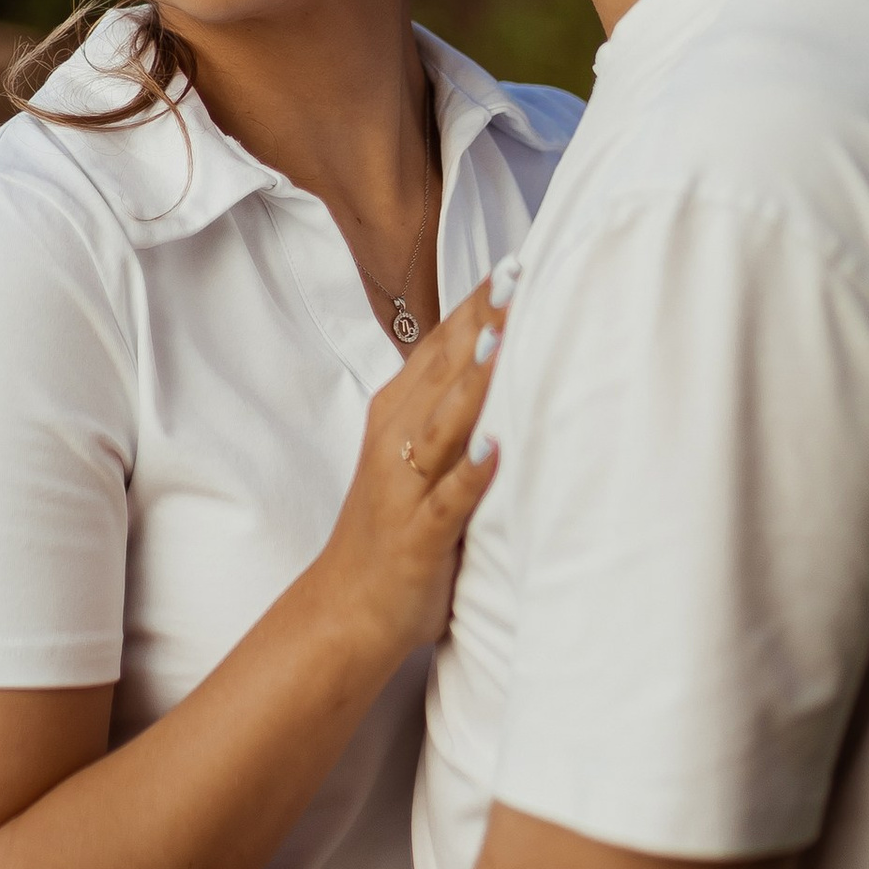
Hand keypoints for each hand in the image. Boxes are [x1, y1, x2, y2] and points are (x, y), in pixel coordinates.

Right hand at [313, 273, 507, 669]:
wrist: (346, 607)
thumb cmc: (394, 527)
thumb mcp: (417, 455)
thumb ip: (451, 406)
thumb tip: (501, 352)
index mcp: (399, 414)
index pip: (442, 344)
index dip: (478, 304)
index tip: (519, 261)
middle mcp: (398, 440)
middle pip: (443, 369)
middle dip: (482, 323)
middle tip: (522, 275)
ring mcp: (405, 487)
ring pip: (444, 423)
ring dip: (475, 382)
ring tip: (505, 340)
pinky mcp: (418, 534)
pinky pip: (448, 499)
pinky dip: (471, 473)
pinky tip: (495, 449)